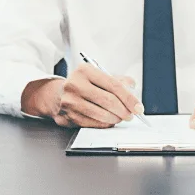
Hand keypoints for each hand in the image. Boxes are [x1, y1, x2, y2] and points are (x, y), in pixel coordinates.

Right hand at [22, 65, 143, 128]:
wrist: (56, 94)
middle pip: (108, 101)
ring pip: (101, 114)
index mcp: (85, 71)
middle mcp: (75, 84)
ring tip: (120, 117)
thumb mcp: (98, 76)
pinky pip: (92, 123)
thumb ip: (117, 79)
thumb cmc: (82, 85)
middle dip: (124, 110)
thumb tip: (132, 86)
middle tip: (131, 115)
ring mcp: (69, 101)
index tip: (138, 107)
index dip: (129, 98)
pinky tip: (109, 121)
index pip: (113, 85)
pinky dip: (105, 124)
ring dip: (115, 119)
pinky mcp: (67, 116)